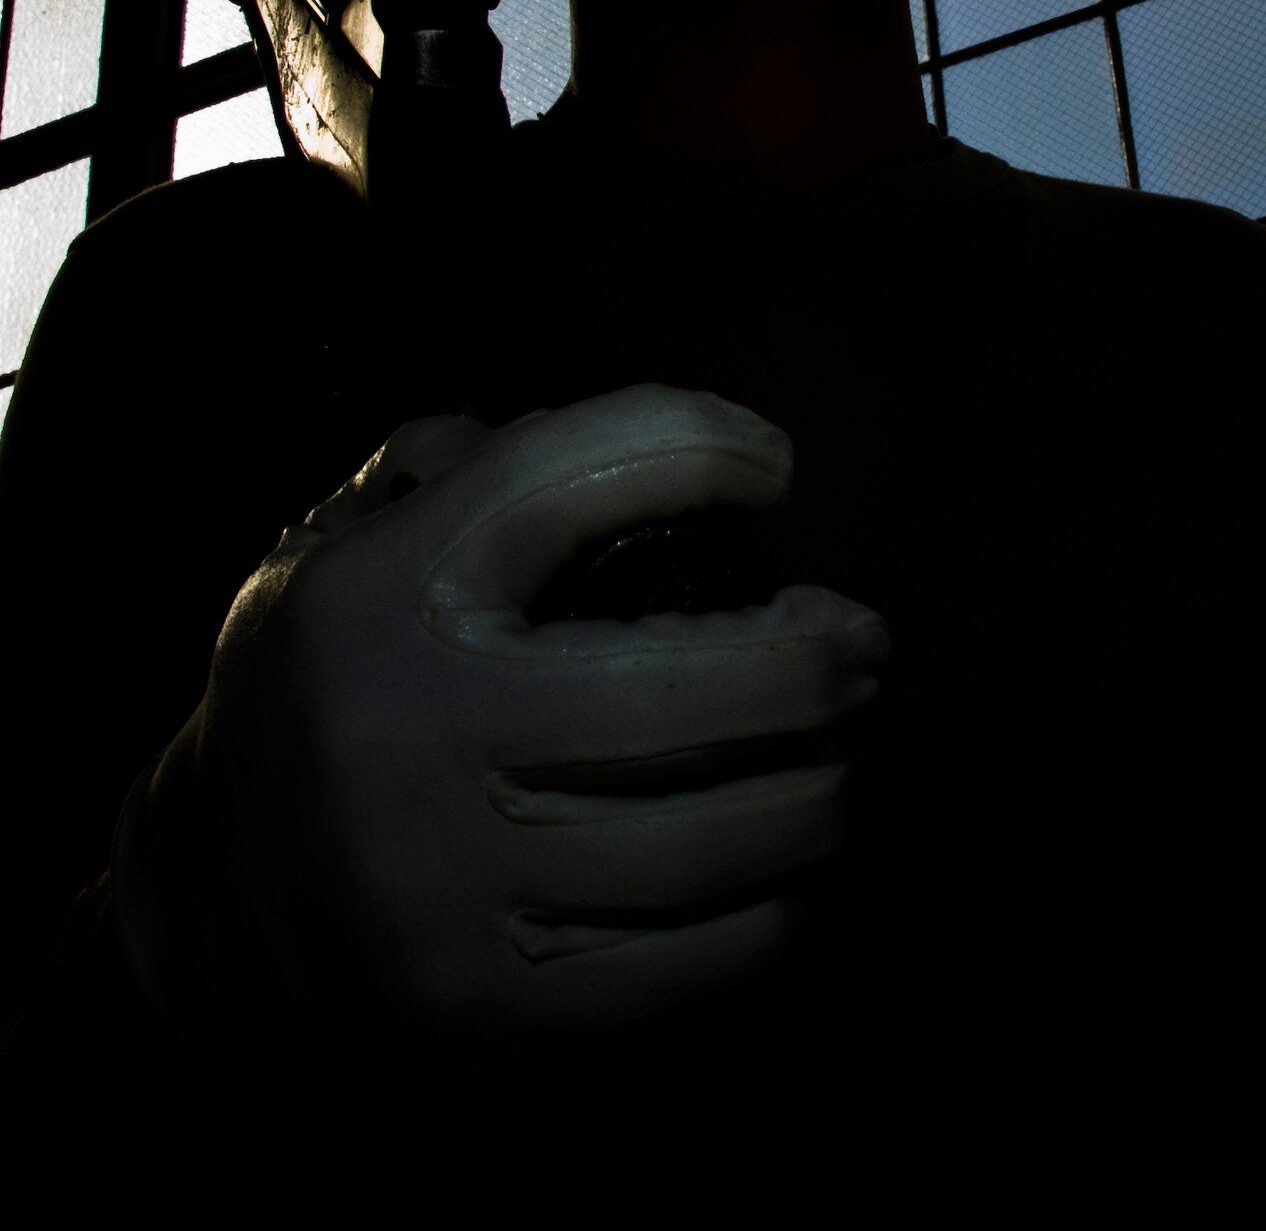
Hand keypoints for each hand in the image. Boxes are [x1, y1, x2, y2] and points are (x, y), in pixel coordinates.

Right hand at [114, 385, 888, 1058]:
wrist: (207, 897)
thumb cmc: (324, 686)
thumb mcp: (342, 541)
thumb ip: (462, 464)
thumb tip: (654, 448)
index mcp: (383, 598)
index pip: (564, 477)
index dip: (695, 444)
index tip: (772, 462)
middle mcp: (414, 739)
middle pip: (682, 688)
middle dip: (814, 665)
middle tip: (863, 647)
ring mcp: (451, 893)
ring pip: (707, 845)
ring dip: (816, 792)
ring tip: (846, 756)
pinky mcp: (487, 1016)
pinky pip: (686, 970)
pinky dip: (770, 912)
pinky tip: (791, 871)